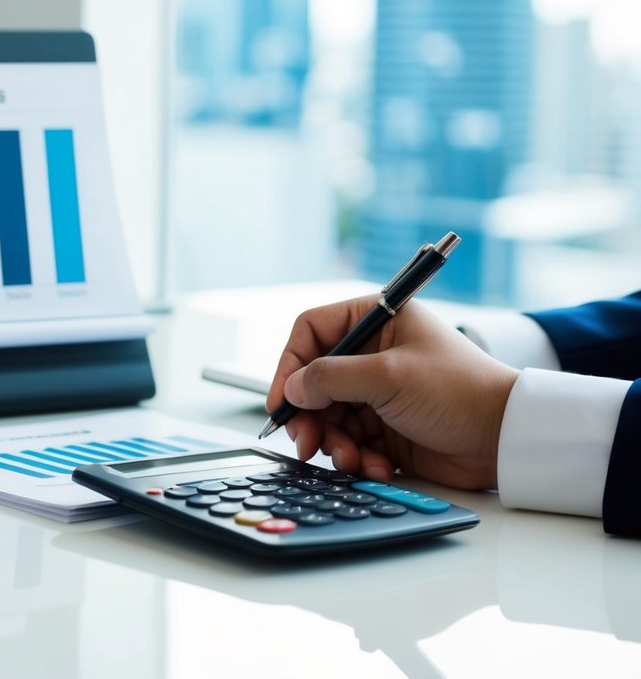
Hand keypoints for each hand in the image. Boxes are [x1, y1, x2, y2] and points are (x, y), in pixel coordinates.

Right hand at [267, 295, 518, 490]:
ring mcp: (378, 391)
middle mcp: (373, 353)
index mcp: (376, 321)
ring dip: (335, 443)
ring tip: (351, 460)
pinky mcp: (386, 426)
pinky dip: (357, 457)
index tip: (282, 402)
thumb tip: (292, 389)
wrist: (506, 439)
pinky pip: (351, 441)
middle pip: (314, 381)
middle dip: (310, 416)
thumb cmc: (460, 392)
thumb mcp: (388, 376)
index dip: (290, 366)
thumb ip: (330, 378)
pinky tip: (377, 466)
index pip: (311, 332)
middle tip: (308, 443)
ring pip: (329, 416)